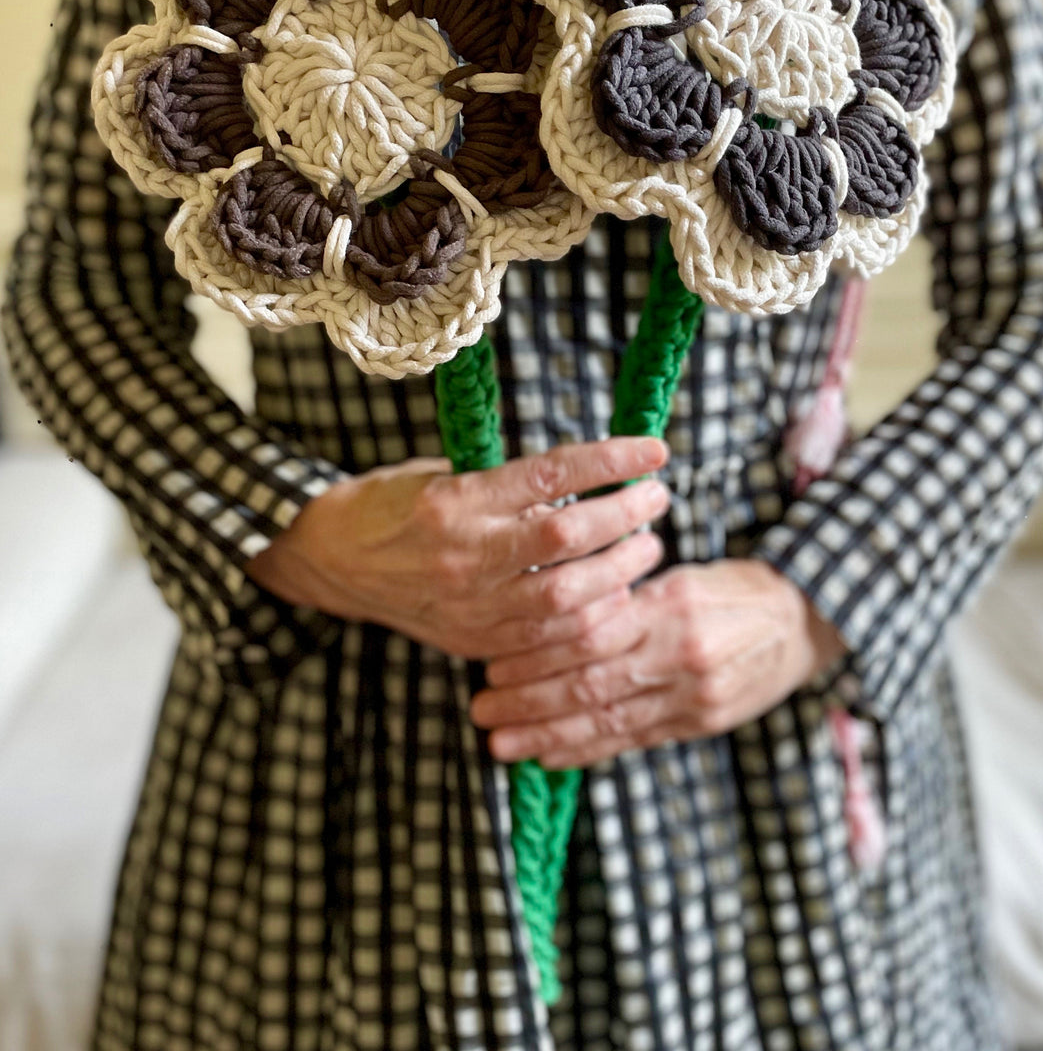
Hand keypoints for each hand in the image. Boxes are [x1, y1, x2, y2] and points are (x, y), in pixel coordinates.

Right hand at [247, 436, 670, 657]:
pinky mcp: (473, 642)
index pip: (551, 475)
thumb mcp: (446, 473)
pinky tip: (619, 598)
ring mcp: (469, 606)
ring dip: (621, 573)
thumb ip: (510, 485)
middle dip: (626, 518)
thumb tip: (588, 481)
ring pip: (568, 599)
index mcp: (457, 499)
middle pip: (568, 539)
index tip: (655, 451)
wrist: (334, 561)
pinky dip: (593, 619)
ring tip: (649, 549)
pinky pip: (549, 640)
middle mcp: (464, 554)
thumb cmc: (394, 503)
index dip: (611, 462)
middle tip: (658, 500)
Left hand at [469, 559, 847, 767]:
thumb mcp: (685, 574)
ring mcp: (694, 698)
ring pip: (608, 721)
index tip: (494, 663)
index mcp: (673, 607)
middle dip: (529, 702)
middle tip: (480, 709)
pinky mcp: (701, 723)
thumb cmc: (735, 588)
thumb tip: (561, 608)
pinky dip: (588, 751)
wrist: (806, 622)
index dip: (539, 655)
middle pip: (591, 684)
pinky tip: (549, 757)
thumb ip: (630, 595)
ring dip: (547, 736)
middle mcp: (683, 657)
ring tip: (500, 743)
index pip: (592, 635)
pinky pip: (634, 741)